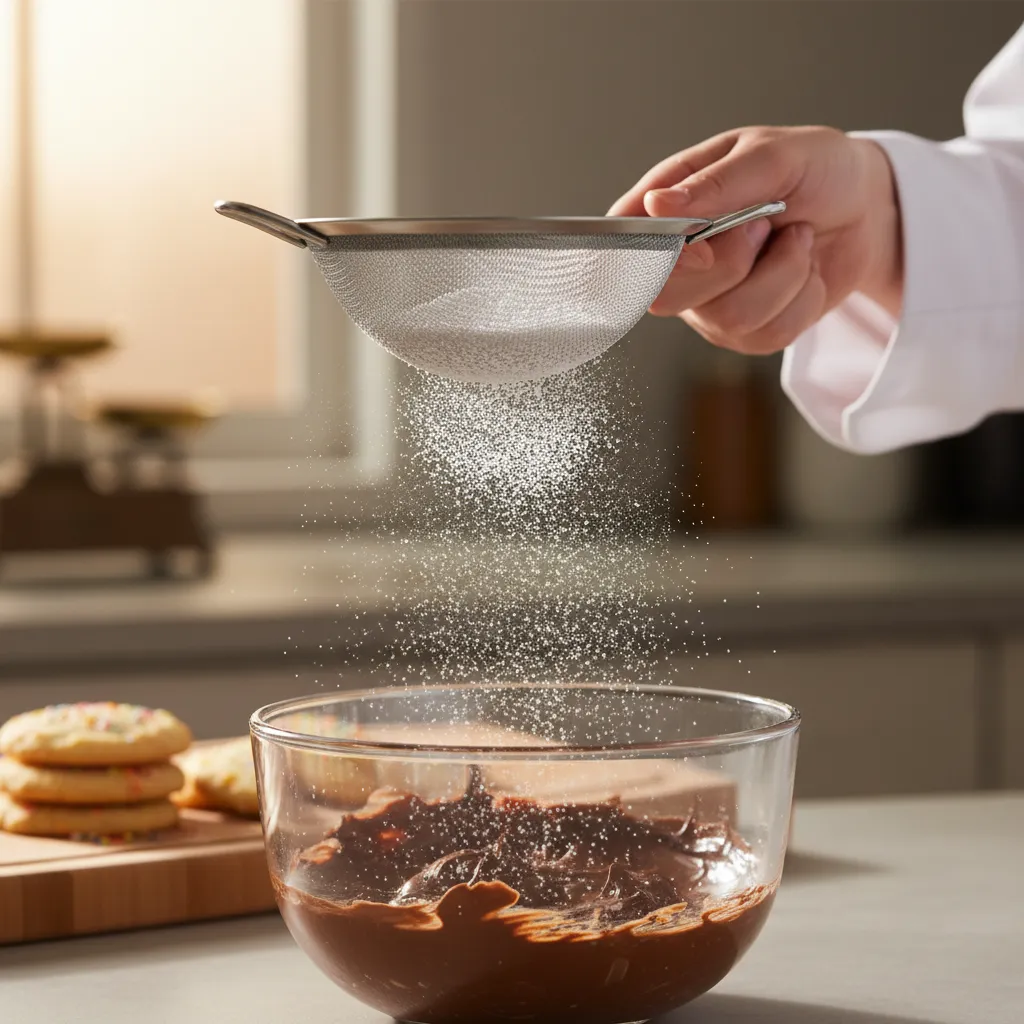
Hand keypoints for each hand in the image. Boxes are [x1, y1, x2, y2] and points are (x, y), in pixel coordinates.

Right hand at [608, 126, 901, 353]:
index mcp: (666, 208)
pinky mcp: (745, 331)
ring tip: (795, 241)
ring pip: (728, 320)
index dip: (655, 261)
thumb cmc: (816, 170)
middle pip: (669, 297)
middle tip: (765, 225)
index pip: (627, 248)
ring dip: (782, 277)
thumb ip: (717, 182)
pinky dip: (801, 300)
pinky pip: (766, 337)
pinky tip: (803, 271)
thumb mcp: (775, 155)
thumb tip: (658, 205)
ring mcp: (708, 302)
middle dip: (735, 264)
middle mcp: (678, 261)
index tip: (701, 250)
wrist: (868, 208)